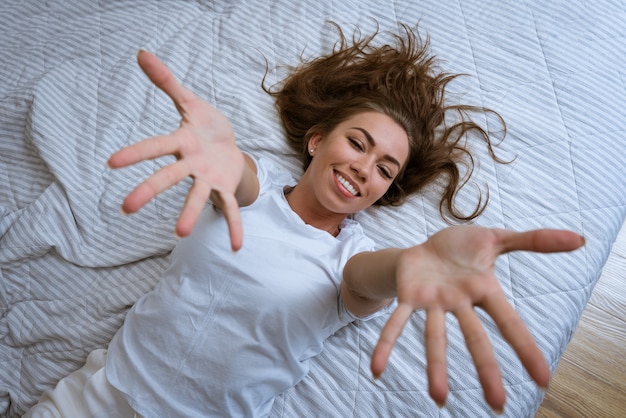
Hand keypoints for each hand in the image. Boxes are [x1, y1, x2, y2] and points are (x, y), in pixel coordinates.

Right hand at [108, 51, 245, 249]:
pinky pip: (230, 209)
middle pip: (169, 177)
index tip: (111, 162)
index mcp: (181, 143)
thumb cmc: (205, 126)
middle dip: (149, 190)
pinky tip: (238, 247)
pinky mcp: (225, 188)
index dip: (135, 153)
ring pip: (197, 196)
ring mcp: (207, 179)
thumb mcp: (190, 102)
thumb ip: (167, 82)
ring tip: (181, 234)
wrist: (229, 146)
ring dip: (189, 214)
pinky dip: (234, 227)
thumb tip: (140, 53)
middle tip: (126, 207)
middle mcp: (190, 165)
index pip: (155, 147)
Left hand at [371, 226, 584, 412]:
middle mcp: (459, 303)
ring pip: (435, 337)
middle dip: (486, 369)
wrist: (427, 245)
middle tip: (498, 404)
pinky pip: (396, 322)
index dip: (525, 348)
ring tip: (438, 397)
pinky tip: (375, 369)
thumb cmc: (463, 249)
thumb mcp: (497, 239)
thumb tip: (579, 238)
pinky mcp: (409, 298)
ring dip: (436, 366)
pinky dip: (385, 344)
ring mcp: (433, 303)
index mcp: (484, 291)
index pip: (509, 321)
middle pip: (475, 338)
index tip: (543, 379)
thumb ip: (534, 241)